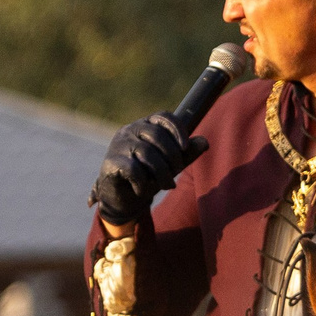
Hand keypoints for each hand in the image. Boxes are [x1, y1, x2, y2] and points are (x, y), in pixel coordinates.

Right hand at [91, 113, 205, 224]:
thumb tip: (205, 142)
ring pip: (147, 153)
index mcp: (145, 125)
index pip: (163, 117)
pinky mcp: (110, 162)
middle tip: (176, 173)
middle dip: (172, 156)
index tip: (185, 147)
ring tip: (167, 185)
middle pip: (157, 135)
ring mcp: (118, 145)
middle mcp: (130, 130)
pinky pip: (133, 169)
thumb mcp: (170, 165)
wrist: (121, 199)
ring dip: (162, 173)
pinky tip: (143, 191)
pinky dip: (143, 183)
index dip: (177, 129)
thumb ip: (187, 154)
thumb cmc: (147, 177)